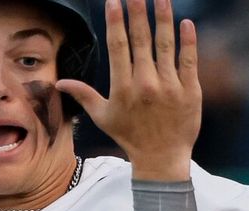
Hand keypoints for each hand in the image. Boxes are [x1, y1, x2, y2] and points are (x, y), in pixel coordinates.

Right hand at [57, 0, 200, 180]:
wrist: (161, 157)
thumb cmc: (129, 136)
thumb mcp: (102, 117)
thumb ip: (83, 95)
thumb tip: (58, 84)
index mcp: (122, 88)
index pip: (118, 47)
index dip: (116, 22)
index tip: (114, 2)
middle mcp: (145, 83)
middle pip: (141, 40)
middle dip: (137, 13)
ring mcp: (169, 86)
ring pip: (165, 45)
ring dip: (163, 19)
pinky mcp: (190, 90)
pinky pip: (188, 60)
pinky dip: (188, 41)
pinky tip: (185, 22)